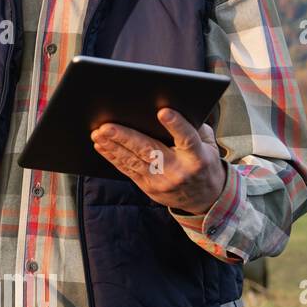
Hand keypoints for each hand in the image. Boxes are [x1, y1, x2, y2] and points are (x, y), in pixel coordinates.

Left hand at [90, 108, 226, 214]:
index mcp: (198, 158)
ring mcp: (162, 181)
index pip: (187, 139)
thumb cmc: (204, 164)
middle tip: (106, 126)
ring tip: (98, 133)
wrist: (205, 199)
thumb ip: (194, 128)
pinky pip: (128, 170)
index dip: (176, 126)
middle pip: (150, 151)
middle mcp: (179, 171)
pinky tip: (102, 146)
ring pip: (133, 161)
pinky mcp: (149, 188)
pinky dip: (113, 157)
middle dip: (126, 138)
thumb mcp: (208, 145)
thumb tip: (173, 107)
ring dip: (113, 146)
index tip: (163, 112)